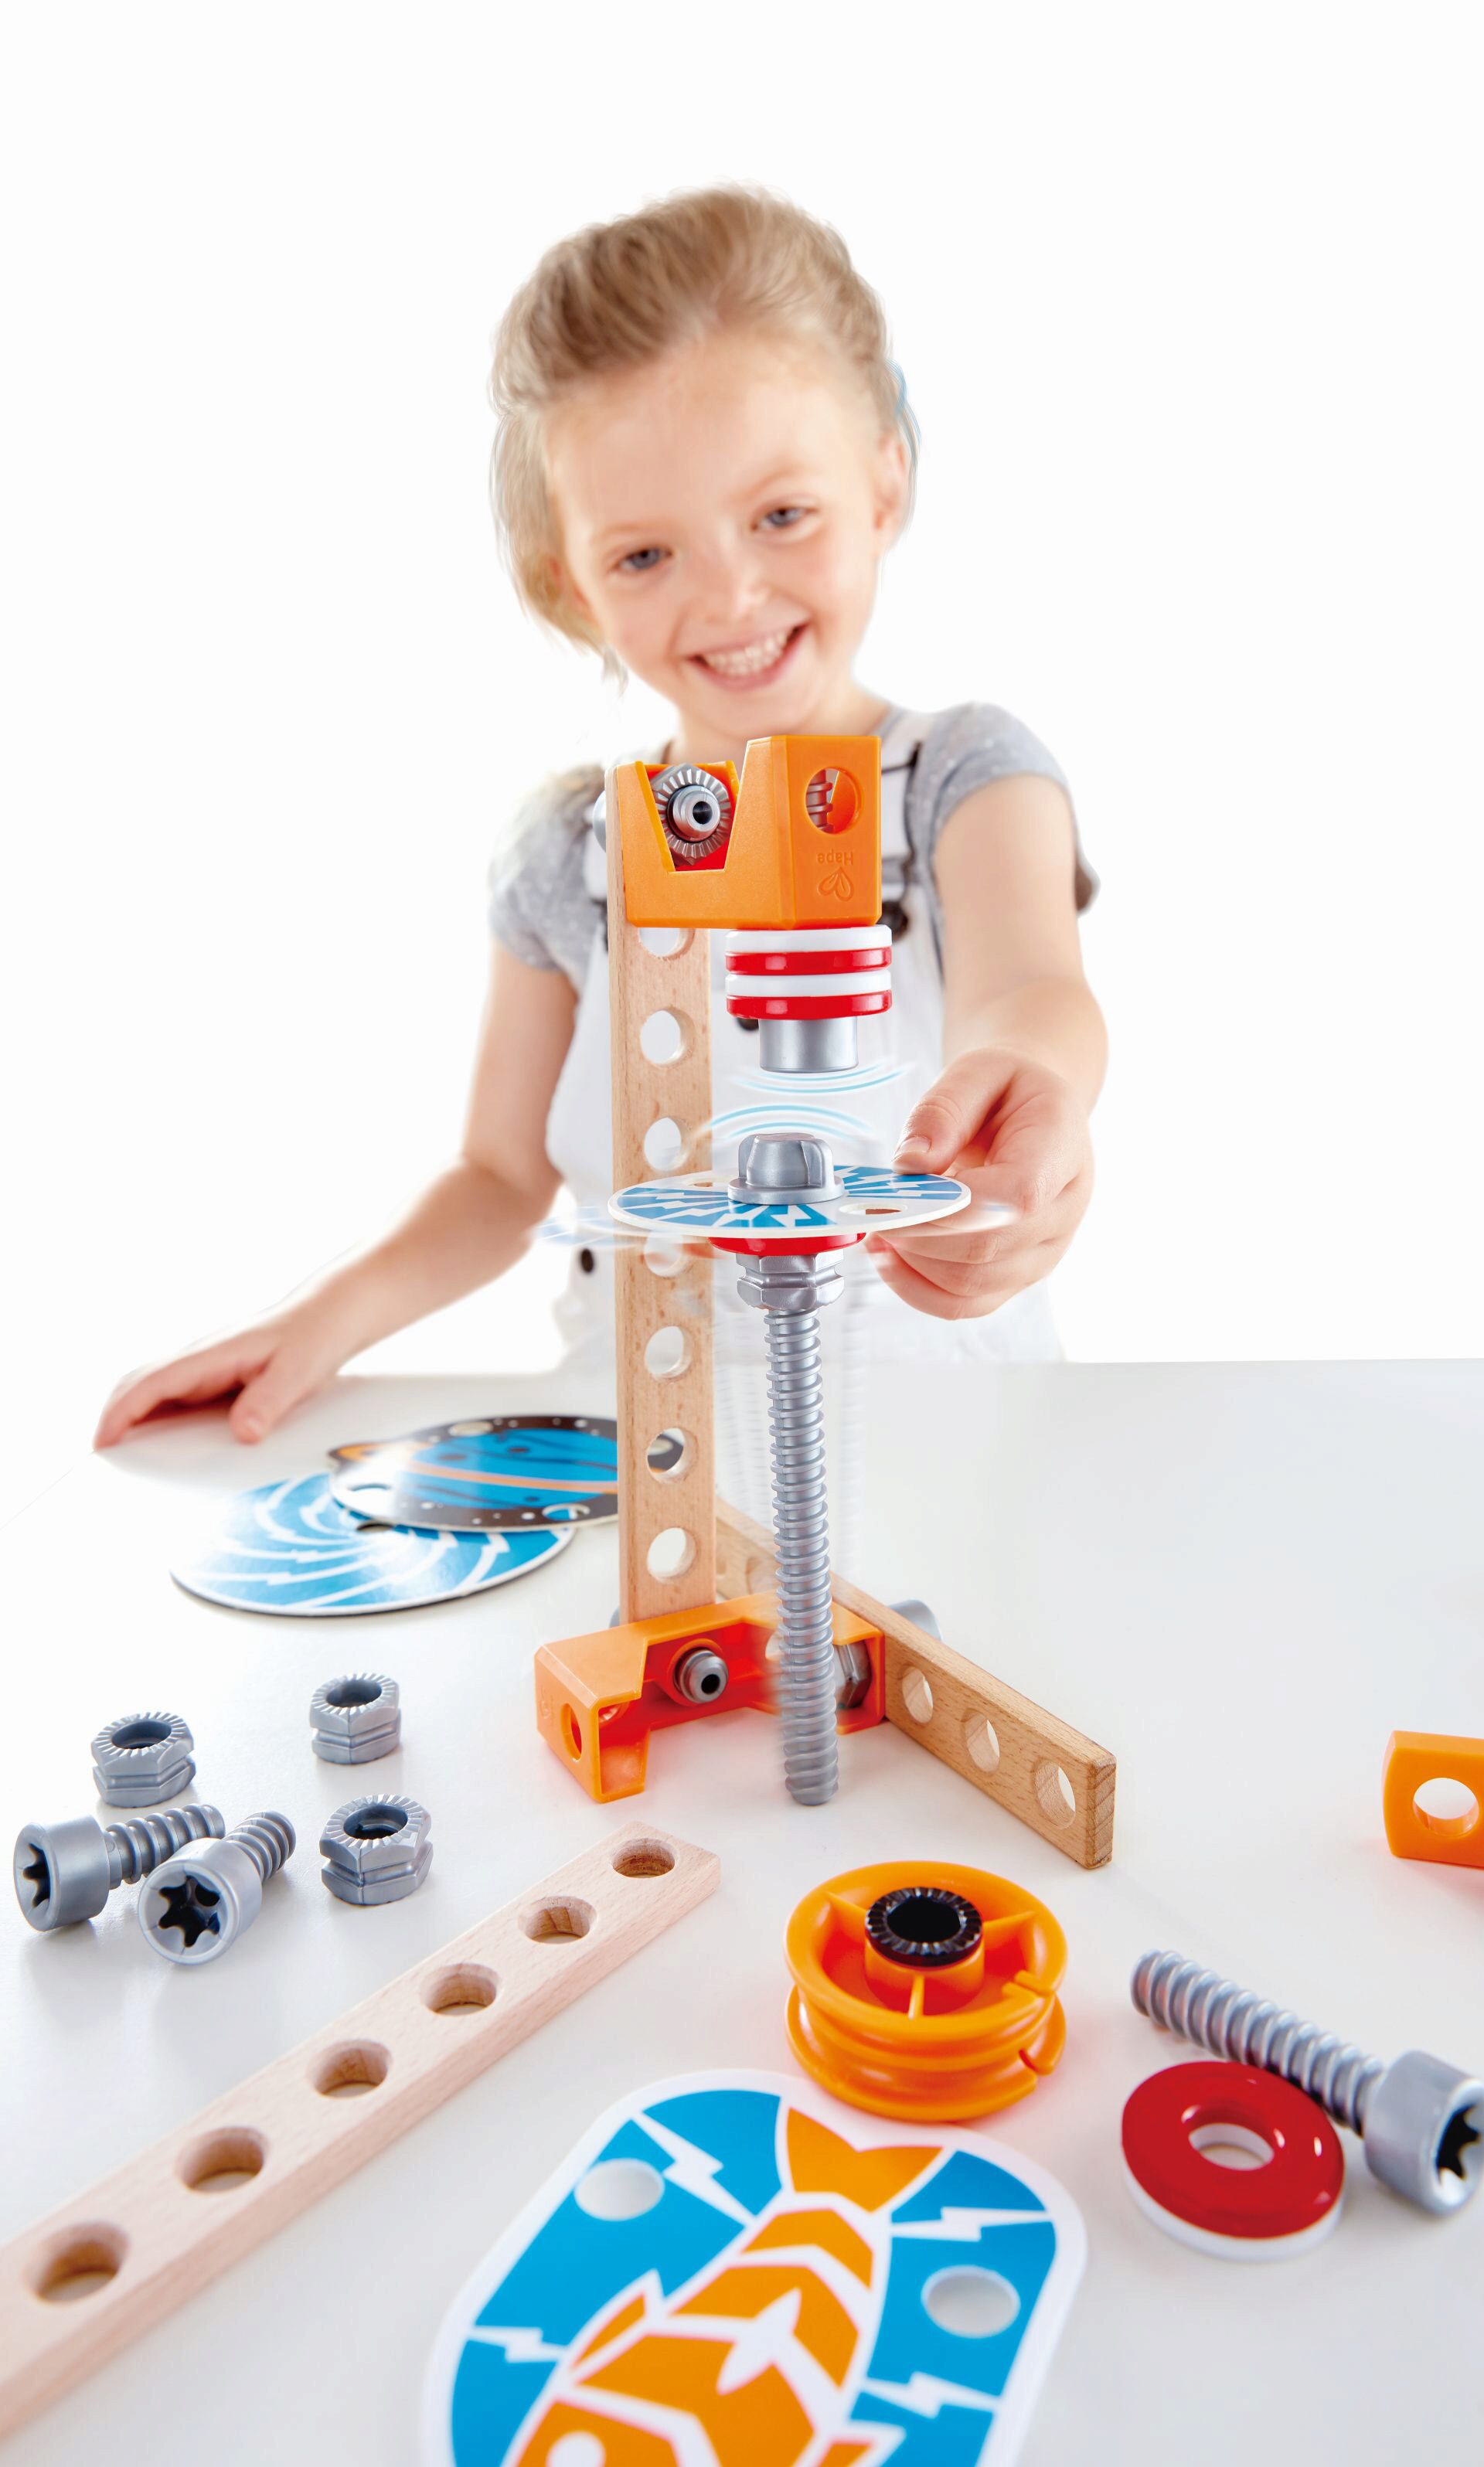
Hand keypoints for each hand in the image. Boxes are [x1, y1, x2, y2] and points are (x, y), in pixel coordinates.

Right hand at [94, 1287, 366, 1447]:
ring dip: (132, 1421)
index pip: (151, 1382)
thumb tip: (241, 1433)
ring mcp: (203, 1369)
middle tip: (103, 1463)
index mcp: (210, 1355)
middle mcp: (198, 1360)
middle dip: (114, 1419)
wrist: (327, 1318)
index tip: (103, 1442)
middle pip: (137, 1385)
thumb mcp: (297, 1373)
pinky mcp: (213, 1378)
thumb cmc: (312, 1340)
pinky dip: (156, 1420)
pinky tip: (161, 1451)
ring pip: (152, 1392)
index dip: (122, 1412)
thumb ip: (268, 1402)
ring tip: (124, 1464)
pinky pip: (174, 1399)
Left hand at [868, 1049, 1092, 1320]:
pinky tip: (891, 1255)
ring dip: (911, 1264)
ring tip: (876, 1226)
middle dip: (915, 1235)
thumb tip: (911, 1163)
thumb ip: (944, 1110)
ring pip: (972, 1285)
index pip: (1016, 1197)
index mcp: (1061, 1149)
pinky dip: (917, 1288)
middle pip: (987, 1248)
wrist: (1037, 1114)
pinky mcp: (1017, 1275)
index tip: (890, 1198)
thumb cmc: (1010, 1092)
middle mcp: (1063, 1210)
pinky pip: (965, 1304)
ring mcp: (1044, 1250)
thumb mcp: (978, 1071)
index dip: (948, 1208)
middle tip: (868, 1210)